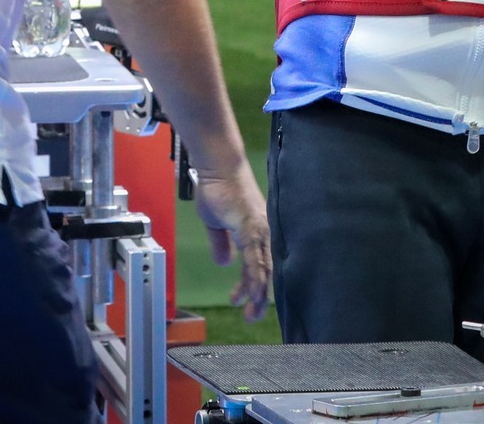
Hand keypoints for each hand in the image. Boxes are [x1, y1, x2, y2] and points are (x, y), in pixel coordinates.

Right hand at [192, 163, 272, 320]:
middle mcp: (264, 233)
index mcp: (257, 233)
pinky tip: (251, 294)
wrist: (218, 168)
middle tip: (253, 317)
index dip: (255, 287)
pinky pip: (255, 259)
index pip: (261, 265)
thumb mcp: (215, 223)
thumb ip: (221, 243)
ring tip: (251, 313)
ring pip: (264, 269)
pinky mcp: (251, 228)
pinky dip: (255, 278)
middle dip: (261, 298)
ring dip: (258, 294)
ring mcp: (260, 231)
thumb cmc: (218, 189)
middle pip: (268, 271)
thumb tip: (224, 263)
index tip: (245, 303)